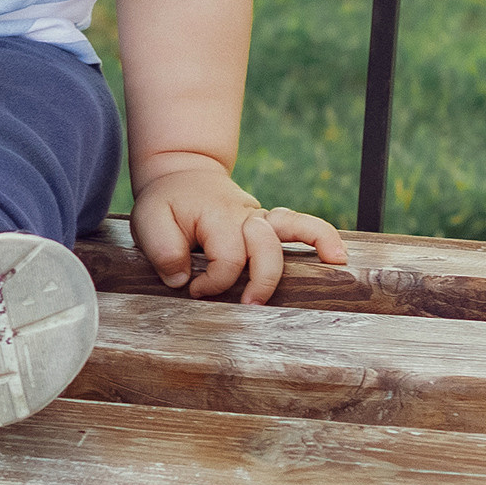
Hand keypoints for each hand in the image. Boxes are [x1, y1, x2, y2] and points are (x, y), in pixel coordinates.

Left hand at [127, 157, 349, 304]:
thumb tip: (183, 280)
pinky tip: (337, 254)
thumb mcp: (148, 221)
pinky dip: (321, 236)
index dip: (212, 282)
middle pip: (265, 246)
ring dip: (315, 242)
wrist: (182, 176)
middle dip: (262, 280)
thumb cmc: (166, 203)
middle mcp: (244, 215)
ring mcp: (260, 218)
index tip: (194, 289)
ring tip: (336, 264)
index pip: (228, 257)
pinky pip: (300, 225)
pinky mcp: (268, 224)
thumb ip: (162, 250)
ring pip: (293, 226)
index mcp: (215, 215)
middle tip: (250, 308)